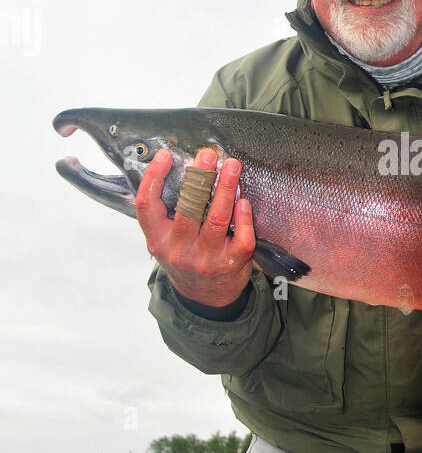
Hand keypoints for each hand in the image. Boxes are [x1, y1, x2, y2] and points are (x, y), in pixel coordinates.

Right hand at [136, 146, 256, 307]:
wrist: (204, 297)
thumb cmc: (186, 259)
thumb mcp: (166, 240)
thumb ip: (168, 212)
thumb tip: (183, 169)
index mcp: (158, 239)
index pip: (147, 205)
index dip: (154, 177)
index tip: (166, 156)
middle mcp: (179, 250)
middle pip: (188, 207)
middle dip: (200, 176)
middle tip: (208, 154)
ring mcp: (206, 258)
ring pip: (217, 218)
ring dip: (225, 188)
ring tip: (231, 166)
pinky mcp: (231, 263)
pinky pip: (241, 236)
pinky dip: (243, 216)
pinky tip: (243, 201)